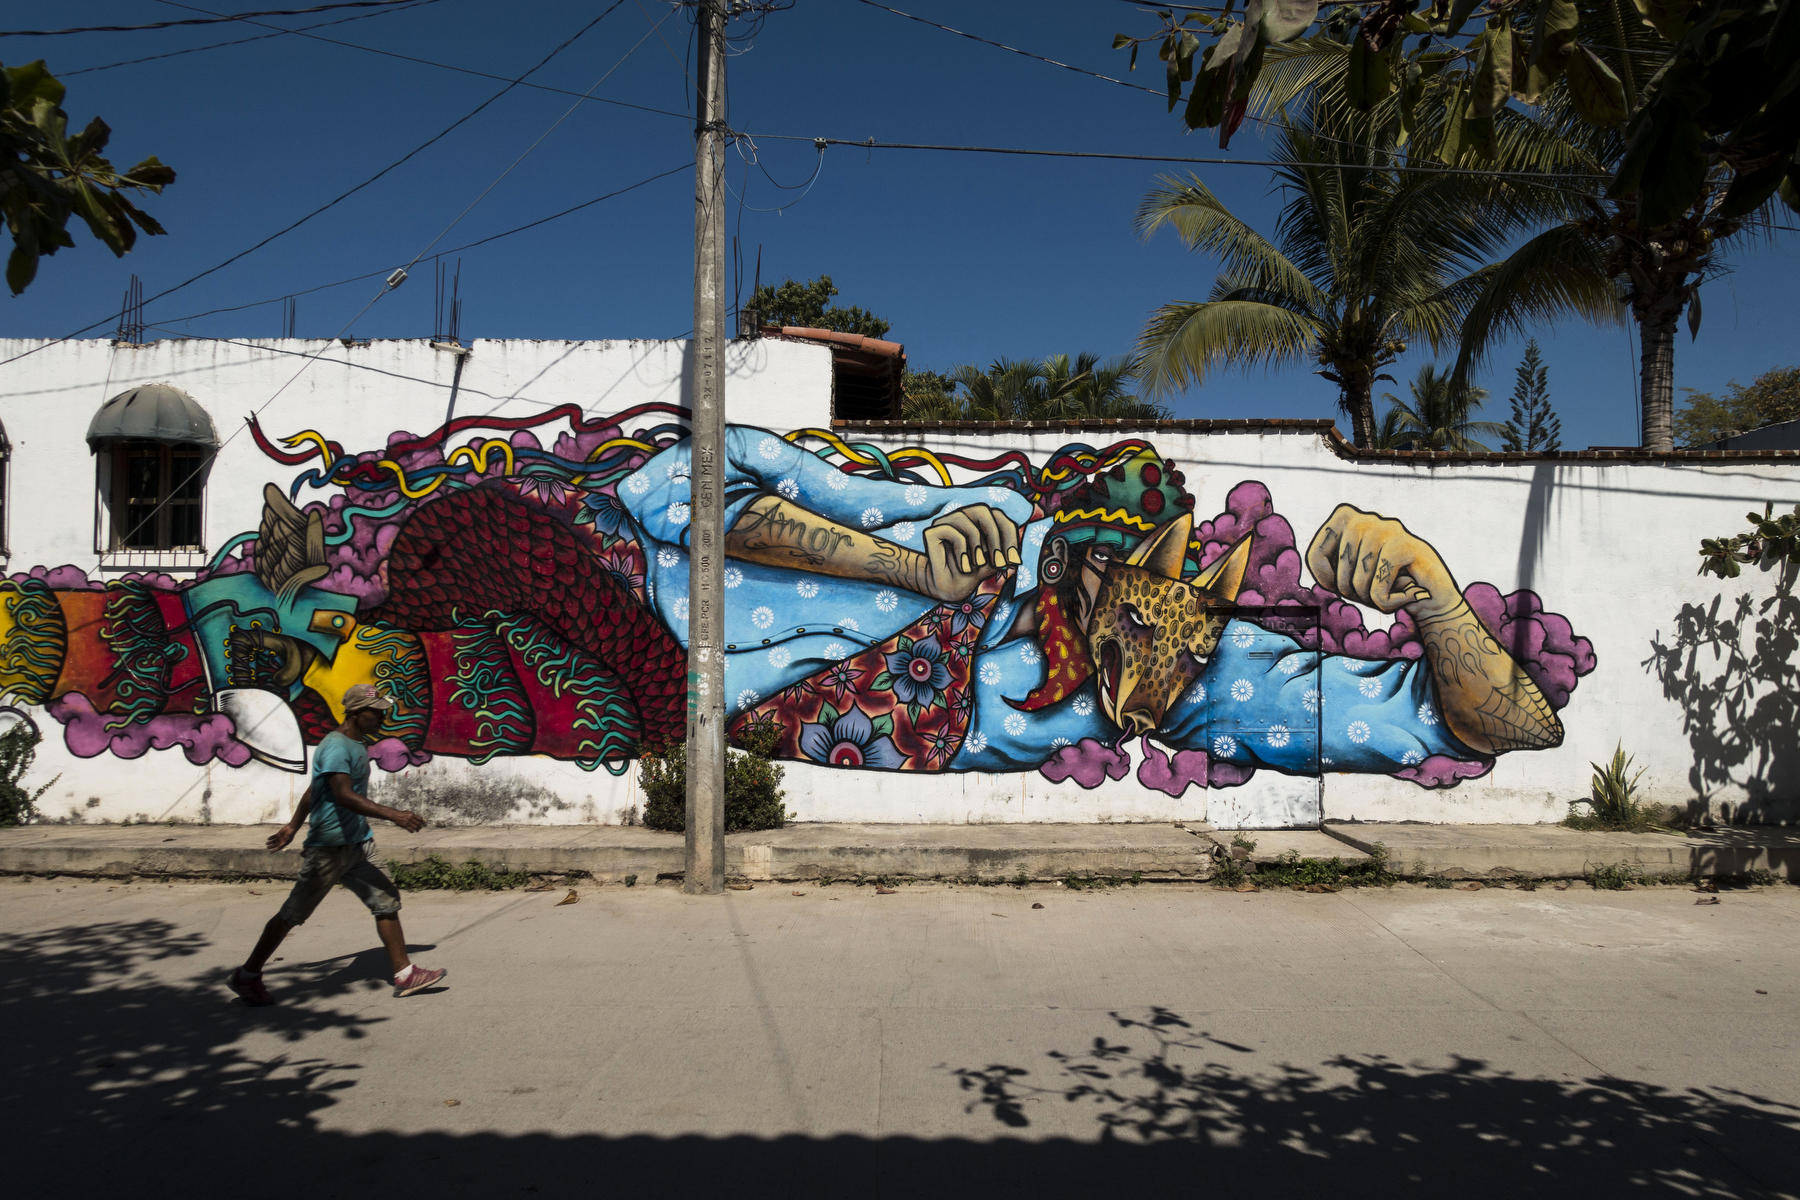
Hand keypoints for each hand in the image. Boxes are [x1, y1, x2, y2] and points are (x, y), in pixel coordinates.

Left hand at [266, 825, 296, 850]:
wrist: (291, 828)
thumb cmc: (291, 833)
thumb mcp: (288, 838)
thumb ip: (284, 842)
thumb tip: (281, 846)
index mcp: (284, 843)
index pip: (278, 848)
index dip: (274, 850)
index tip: (270, 852)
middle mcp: (281, 841)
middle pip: (275, 845)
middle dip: (271, 846)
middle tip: (267, 847)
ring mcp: (279, 838)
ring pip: (273, 841)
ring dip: (270, 842)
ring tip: (266, 843)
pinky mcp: (278, 834)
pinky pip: (273, 837)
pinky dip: (271, 838)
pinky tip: (268, 838)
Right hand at [391, 809, 425, 833]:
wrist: (395, 815)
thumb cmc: (402, 813)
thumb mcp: (409, 812)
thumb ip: (414, 815)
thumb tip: (419, 818)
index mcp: (412, 814)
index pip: (420, 819)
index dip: (423, 822)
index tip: (424, 824)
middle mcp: (411, 818)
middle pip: (418, 823)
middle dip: (420, 826)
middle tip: (421, 827)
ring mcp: (408, 822)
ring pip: (415, 827)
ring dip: (417, 829)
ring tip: (417, 830)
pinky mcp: (405, 825)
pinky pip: (410, 829)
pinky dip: (412, 831)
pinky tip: (413, 831)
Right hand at [918, 504, 1021, 601]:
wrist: (943, 588)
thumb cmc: (967, 575)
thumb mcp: (989, 565)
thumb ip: (1001, 555)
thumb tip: (1015, 557)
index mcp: (980, 520)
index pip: (999, 517)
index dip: (1010, 537)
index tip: (1014, 561)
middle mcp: (963, 517)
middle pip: (983, 511)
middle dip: (995, 537)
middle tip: (999, 563)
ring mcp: (946, 522)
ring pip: (966, 518)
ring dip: (977, 544)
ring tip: (978, 565)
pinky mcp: (932, 532)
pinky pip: (950, 532)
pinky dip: (961, 550)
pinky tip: (964, 567)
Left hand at [1306, 504, 1457, 616]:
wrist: (1433, 599)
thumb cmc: (1387, 587)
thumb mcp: (1348, 577)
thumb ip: (1327, 568)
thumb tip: (1316, 570)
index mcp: (1346, 520)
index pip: (1314, 555)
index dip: (1327, 581)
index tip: (1348, 584)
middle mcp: (1364, 518)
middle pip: (1338, 575)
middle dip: (1355, 594)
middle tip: (1378, 588)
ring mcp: (1386, 528)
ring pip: (1358, 584)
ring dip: (1374, 600)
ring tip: (1393, 589)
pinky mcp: (1405, 545)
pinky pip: (1378, 590)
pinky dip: (1389, 604)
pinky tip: (1406, 595)